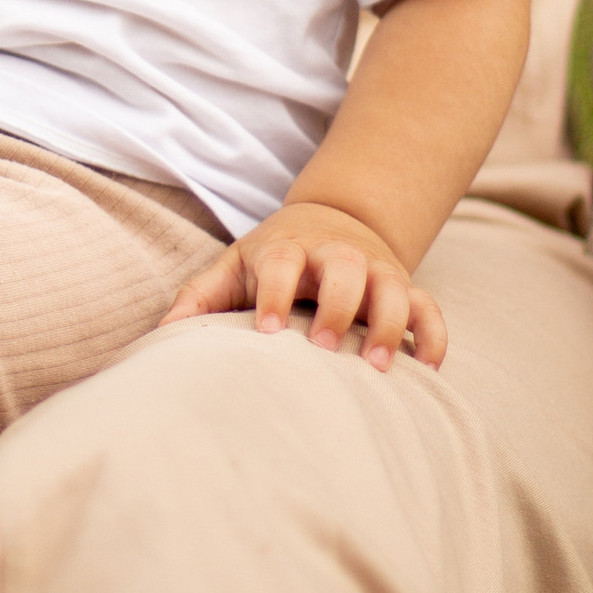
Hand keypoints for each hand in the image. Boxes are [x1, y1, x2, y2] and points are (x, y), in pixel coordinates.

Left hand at [162, 200, 445, 370]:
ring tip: (379, 369)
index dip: (275, 293)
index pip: (281, 262)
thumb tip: (160, 336)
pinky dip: (432, 335)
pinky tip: (426, 370)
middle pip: (343, 267)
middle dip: (337, 305)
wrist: (330, 223)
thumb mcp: (234, 268)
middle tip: (325, 349)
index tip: (267, 331)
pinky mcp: (404, 288)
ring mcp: (374, 271)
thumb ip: (200, 297)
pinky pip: (428, 308)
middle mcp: (334, 256)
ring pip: (392, 286)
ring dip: (389, 323)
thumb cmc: (272, 261)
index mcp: (286, 250)